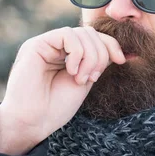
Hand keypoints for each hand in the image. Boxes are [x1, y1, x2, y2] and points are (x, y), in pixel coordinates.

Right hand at [0, 26, 125, 154]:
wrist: (33, 122)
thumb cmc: (55, 107)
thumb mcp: (85, 80)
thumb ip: (96, 62)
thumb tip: (117, 50)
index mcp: (67, 54)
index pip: (94, 38)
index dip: (111, 45)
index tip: (121, 61)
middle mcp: (56, 46)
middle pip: (90, 33)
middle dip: (100, 55)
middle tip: (92, 79)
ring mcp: (46, 44)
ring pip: (81, 33)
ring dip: (89, 57)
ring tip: (81, 79)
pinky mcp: (36, 45)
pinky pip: (66, 35)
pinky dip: (77, 53)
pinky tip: (71, 71)